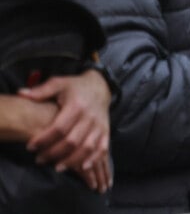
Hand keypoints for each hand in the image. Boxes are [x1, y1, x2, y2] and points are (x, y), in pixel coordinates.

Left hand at [18, 69, 111, 191]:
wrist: (100, 86)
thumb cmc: (75, 87)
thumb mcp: (59, 83)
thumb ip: (41, 90)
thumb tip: (22, 94)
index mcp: (77, 105)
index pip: (59, 127)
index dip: (44, 139)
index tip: (30, 147)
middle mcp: (90, 117)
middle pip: (72, 141)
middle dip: (54, 153)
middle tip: (39, 159)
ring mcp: (99, 125)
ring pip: (87, 148)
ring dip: (72, 160)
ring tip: (57, 167)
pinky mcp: (106, 131)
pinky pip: (102, 149)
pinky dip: (93, 159)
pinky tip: (82, 168)